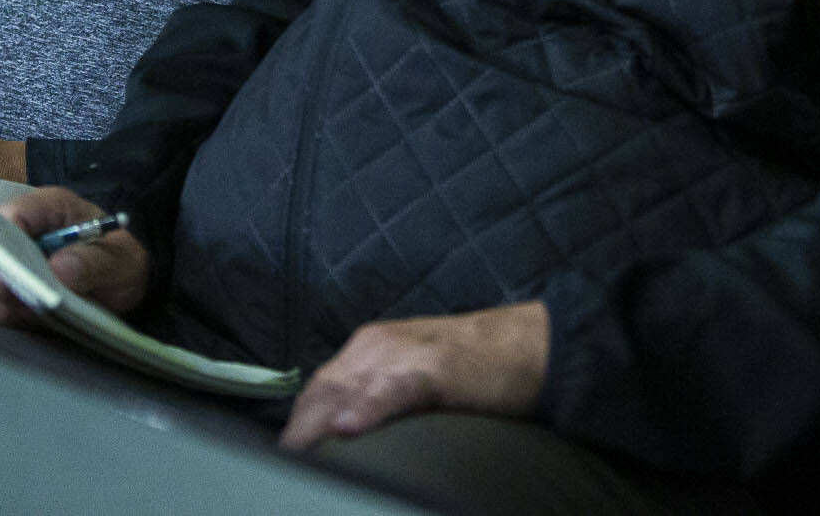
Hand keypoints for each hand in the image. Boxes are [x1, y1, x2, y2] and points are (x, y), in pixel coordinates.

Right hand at [0, 186, 148, 328]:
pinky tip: (32, 327)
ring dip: (6, 307)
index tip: (12, 273)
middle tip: (28, 304)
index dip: (5, 240)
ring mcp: (7, 262)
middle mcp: (21, 232)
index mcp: (50, 209)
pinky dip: (5, 323)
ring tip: (39, 318)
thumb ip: (95, 262)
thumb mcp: (122, 262)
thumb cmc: (119, 263)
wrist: (119, 286)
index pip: (13, 214)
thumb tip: (60, 268)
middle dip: (4, 283)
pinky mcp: (1, 292)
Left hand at [280, 302, 548, 450]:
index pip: (315, 392)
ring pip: (344, 390)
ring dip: (317, 428)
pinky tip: (347, 429)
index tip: (288, 463)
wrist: (532, 344)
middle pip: (319, 394)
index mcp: (367, 349)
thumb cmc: (476, 370)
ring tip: (299, 461)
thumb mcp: (415, 378)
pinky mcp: (433, 367)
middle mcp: (374, 346)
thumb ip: (379, 398)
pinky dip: (366, 408)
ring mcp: (402, 353)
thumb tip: (347, 438)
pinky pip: (390, 389)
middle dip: (300, 435)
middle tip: (288, 474)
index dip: (299, 429)